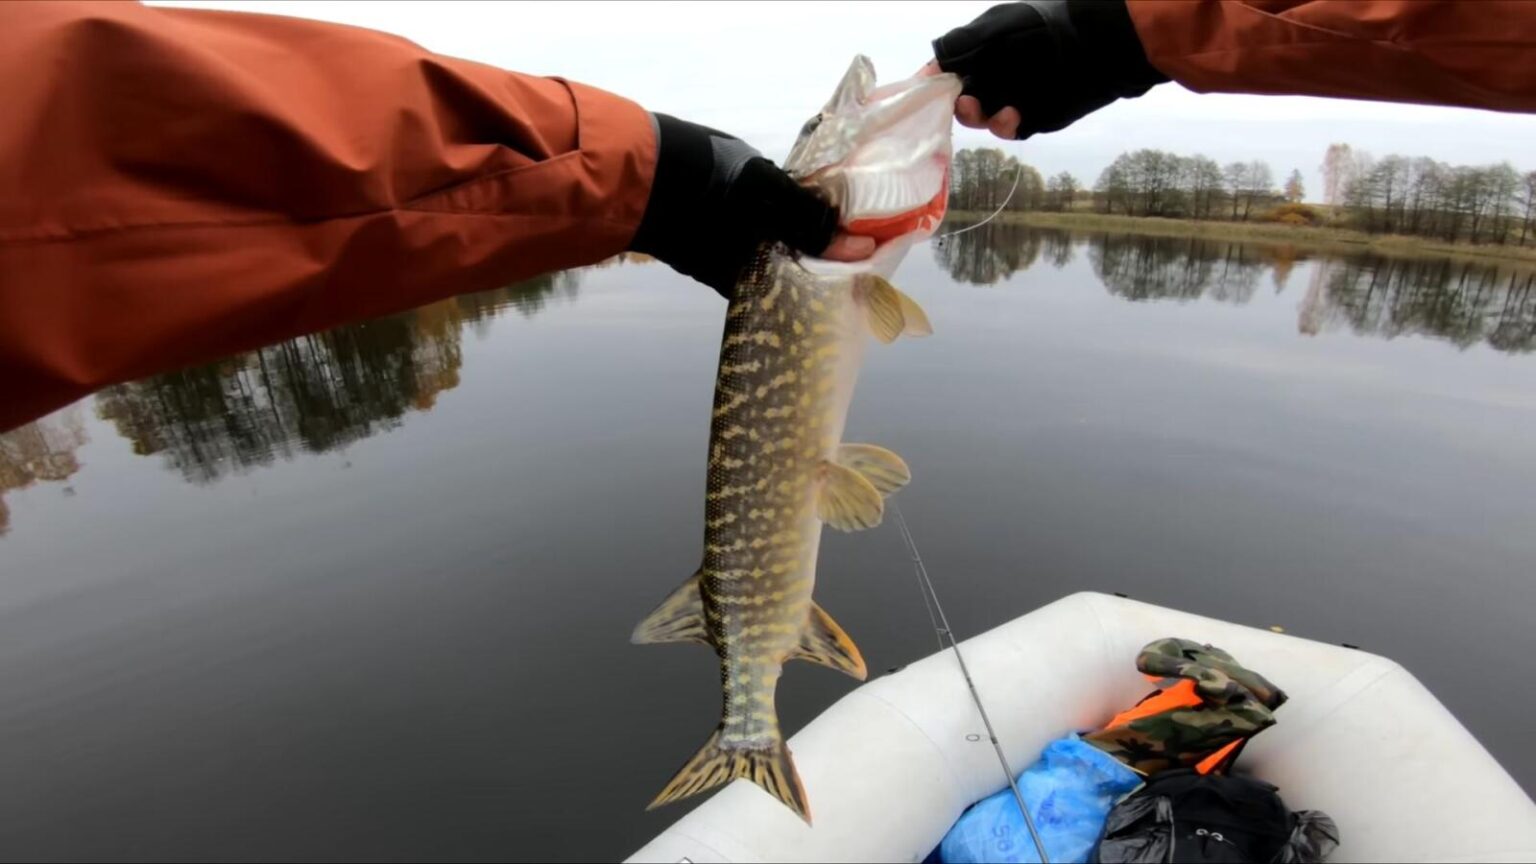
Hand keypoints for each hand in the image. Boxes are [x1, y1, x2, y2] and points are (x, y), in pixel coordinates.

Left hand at [628, 114, 873, 298]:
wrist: (650, 189)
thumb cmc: (715, 177)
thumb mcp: (770, 193)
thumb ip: (812, 223)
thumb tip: (865, 249)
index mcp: (776, 186)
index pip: (819, 213)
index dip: (843, 233)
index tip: (873, 255)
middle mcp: (761, 216)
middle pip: (802, 246)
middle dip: (825, 265)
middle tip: (861, 290)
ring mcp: (740, 245)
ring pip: (780, 271)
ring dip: (800, 287)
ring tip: (837, 310)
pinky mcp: (720, 272)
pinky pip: (752, 291)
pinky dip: (770, 304)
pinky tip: (797, 319)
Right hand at [928, 0, 1167, 140]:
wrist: (1093, 47)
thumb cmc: (1038, 30)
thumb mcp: (988, 32)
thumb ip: (954, 49)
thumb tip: (924, 74)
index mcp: (979, 53)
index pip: (946, 76)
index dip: (934, 90)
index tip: (924, 100)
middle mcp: (992, 77)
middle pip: (960, 102)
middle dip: (958, 107)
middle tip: (965, 104)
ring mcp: (1010, 98)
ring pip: (981, 120)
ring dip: (981, 117)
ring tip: (993, 109)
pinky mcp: (1030, 118)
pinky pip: (1007, 129)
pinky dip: (1005, 125)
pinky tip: (1013, 114)